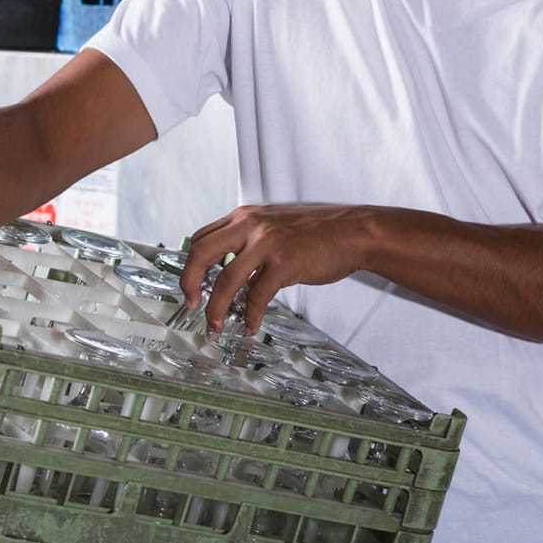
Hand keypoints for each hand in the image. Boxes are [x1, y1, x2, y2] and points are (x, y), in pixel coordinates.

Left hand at [179, 204, 377, 334]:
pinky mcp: (285, 264)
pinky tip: (251, 326)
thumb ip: (250, 240)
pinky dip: (250, 315)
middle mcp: (251, 226)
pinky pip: (257, 296)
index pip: (202, 237)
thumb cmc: (318, 232)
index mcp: (245, 217)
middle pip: (202, 253)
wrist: (354, 232)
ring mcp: (267, 244)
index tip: (190, 284)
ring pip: (225, 280)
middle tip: (191, 303)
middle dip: (189, 282)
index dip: (190, 264)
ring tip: (215, 325)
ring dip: (216, 308)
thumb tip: (229, 269)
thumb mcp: (275, 226)